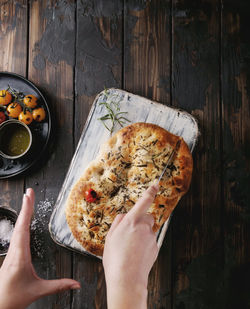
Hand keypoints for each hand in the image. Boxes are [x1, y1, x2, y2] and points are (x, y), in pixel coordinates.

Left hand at [0, 189, 80, 308]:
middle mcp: (13, 251)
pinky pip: (16, 234)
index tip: (28, 197)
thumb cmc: (12, 298)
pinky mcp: (11, 255)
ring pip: (17, 228)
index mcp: (19, 256)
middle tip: (29, 192)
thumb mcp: (37, 290)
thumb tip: (76, 284)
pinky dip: (21, 222)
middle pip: (19, 224)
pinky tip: (24, 220)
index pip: (23, 229)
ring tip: (27, 200)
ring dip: (22, 213)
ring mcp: (11, 252)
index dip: (26, 211)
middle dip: (25, 206)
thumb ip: (58, 285)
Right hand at [103, 183, 158, 308]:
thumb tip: (124, 216)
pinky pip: (151, 241)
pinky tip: (136, 254)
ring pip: (149, 230)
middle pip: (147, 217)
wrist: (127, 279)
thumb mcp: (110, 238)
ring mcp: (151, 238)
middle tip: (130, 233)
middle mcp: (143, 227)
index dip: (150, 192)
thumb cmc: (115, 259)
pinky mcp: (156, 247)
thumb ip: (118, 223)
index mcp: (131, 222)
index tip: (155, 185)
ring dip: (142, 234)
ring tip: (131, 248)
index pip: (143, 202)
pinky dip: (145, 245)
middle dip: (141, 221)